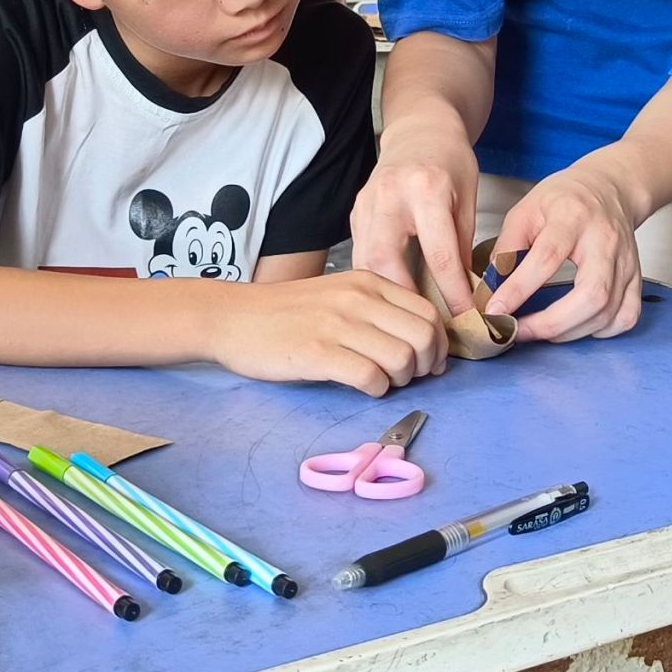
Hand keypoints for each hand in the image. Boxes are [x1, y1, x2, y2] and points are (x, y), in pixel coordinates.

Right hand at [213, 271, 446, 396]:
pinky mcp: (317, 352)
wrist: (233, 317)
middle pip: (424, 337)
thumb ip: (376, 310)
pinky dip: (376, 389)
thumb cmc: (287, 312)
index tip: (429, 362)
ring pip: (402, 358)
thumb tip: (420, 343)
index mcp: (368, 282)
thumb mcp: (338, 294)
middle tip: (408, 377)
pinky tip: (362, 387)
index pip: (428, 312)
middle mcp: (358, 298)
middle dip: (426, 365)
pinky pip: (370, 377)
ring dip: (400, 380)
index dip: (438, 344)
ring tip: (382, 381)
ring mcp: (337, 324)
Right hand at [350, 119, 481, 314]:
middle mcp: (390, 195)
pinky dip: (373, 281)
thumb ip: (463, 243)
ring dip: (384, 295)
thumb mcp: (469, 198)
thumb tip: (466, 293)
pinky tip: (388, 299)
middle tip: (423, 328)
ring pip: (364, 262)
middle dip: (403, 300)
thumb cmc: (450, 162)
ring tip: (407, 321)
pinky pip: (359, 255)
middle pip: (386, 260)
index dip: (453, 293)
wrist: (419, 130)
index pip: (440, 254)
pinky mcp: (354, 213)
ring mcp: (366, 203)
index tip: (465, 320)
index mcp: (427, 189)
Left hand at [487, 162, 642, 342]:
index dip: (519, 289)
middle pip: (591, 294)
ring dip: (568, 332)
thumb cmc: (564, 200)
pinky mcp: (636, 278)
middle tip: (519, 331)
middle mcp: (605, 241)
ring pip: (607, 312)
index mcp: (573, 218)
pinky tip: (576, 325)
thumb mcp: (525, 210)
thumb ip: (507, 248)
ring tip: (539, 330)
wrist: (608, 189)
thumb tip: (491, 290)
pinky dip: (599, 331)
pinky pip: (625, 317)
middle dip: (551, 323)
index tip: (496, 310)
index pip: (547, 258)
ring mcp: (626, 261)